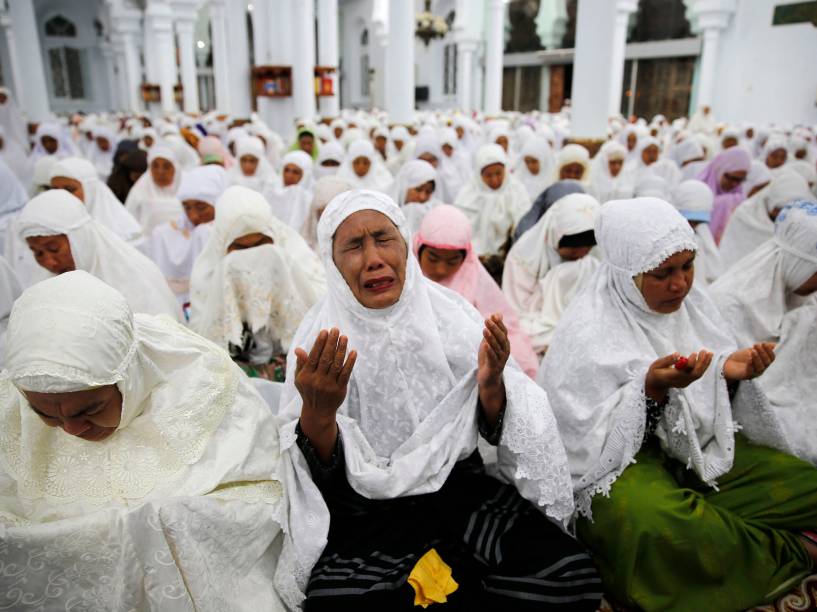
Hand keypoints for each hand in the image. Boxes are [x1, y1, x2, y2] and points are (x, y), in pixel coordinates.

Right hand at [294, 328, 355, 461]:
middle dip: (331, 342)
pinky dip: (350, 362)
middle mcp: (317, 380)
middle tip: (336, 330)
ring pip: (336, 364)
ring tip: (345, 337)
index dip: (319, 343)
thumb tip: (298, 349)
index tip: (325, 331)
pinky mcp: (339, 389)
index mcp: (306, 376)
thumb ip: (301, 364)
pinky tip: (353, 352)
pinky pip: (346, 374)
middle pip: (325, 358)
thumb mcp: (300, 378)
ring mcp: (329, 385)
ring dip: (341, 349)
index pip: (313, 356)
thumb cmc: (308, 390)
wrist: (318, 411)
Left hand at [478, 314, 509, 427]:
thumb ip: (493, 329)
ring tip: (484, 329)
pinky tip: (485, 344)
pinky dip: (489, 351)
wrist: (488, 378)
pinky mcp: (495, 367)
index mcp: (505, 344)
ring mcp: (501, 360)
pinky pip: (493, 358)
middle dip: (494, 328)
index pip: (503, 331)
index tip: (492, 315)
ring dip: (491, 338)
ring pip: (497, 347)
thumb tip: (497, 313)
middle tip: (487, 320)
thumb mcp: (490, 341)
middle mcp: (505, 351)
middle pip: (501, 338)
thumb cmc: (489, 358)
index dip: (498, 323)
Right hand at [645, 350, 712, 401]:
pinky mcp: (688, 381)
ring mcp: (685, 382)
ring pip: (698, 374)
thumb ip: (667, 360)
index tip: (694, 353)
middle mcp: (680, 381)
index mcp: (670, 377)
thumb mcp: (656, 364)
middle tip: (705, 351)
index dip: (690, 363)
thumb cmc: (656, 372)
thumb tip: (678, 354)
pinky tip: (706, 358)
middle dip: (702, 362)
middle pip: (694, 373)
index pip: (684, 372)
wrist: (657, 384)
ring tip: (710, 353)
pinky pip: (698, 374)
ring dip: (705, 363)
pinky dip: (703, 366)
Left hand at [723, 343, 774, 381]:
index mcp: (765, 362)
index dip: (769, 351)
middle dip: (763, 353)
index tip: (763, 343)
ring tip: (752, 351)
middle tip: (756, 345)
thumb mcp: (754, 349)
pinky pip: (751, 372)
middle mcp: (762, 368)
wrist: (729, 363)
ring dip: (757, 358)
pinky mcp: (747, 376)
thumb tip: (775, 344)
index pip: (772, 358)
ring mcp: (755, 373)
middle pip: (767, 362)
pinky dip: (751, 365)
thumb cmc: (743, 356)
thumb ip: (764, 347)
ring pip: (760, 367)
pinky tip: (749, 359)